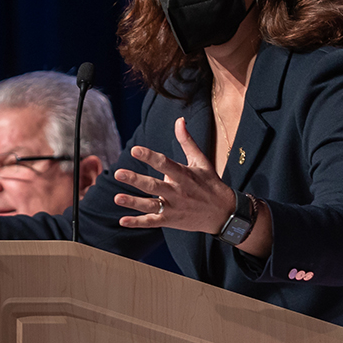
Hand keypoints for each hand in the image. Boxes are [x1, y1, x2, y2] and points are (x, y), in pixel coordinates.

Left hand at [112, 117, 236, 233]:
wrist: (225, 214)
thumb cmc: (211, 184)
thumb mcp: (202, 161)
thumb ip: (187, 141)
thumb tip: (179, 120)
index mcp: (185, 175)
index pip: (165, 164)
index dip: (150, 157)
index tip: (135, 150)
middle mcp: (178, 192)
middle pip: (154, 185)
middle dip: (136, 180)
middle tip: (118, 173)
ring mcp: (174, 208)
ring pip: (151, 205)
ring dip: (133, 202)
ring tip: (117, 197)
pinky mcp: (171, 220)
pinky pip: (152, 221)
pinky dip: (138, 222)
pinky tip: (123, 220)